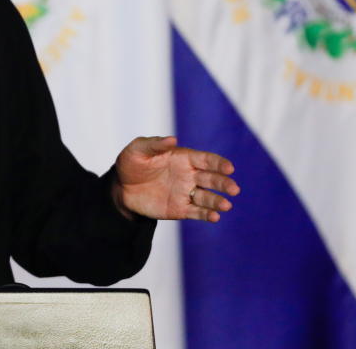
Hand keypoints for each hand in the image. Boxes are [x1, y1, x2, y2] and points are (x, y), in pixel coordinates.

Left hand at [112, 136, 239, 221]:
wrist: (121, 187)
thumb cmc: (132, 163)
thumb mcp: (138, 150)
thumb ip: (154, 145)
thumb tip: (173, 140)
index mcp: (184, 158)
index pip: (206, 160)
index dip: (219, 163)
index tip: (229, 168)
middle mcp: (190, 175)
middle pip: (212, 179)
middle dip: (224, 183)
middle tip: (234, 189)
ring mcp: (186, 193)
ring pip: (207, 197)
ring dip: (218, 201)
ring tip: (226, 205)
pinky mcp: (180, 209)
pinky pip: (196, 212)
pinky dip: (207, 214)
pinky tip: (215, 216)